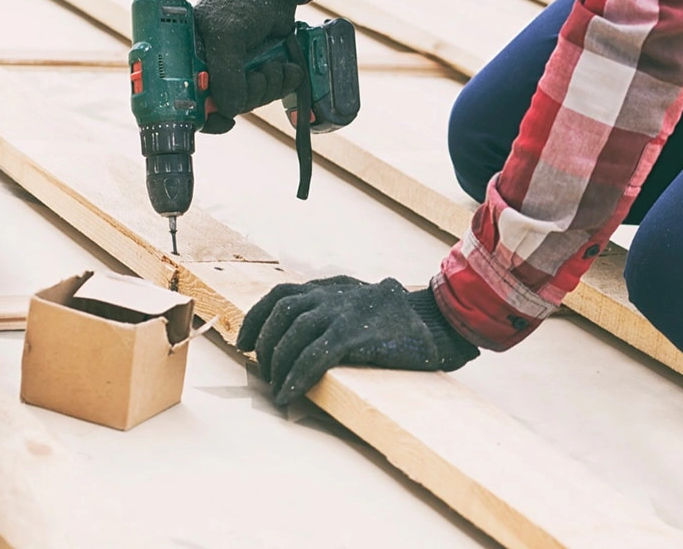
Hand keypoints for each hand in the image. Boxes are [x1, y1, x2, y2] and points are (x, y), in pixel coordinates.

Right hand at [194, 0, 306, 133]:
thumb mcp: (227, 36)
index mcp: (190, 57)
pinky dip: (283, 81)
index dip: (208, 116)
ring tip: (275, 64)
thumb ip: (225, 75)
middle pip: (228, 105)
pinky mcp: (259, 66)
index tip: (226, 120)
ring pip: (252, 99)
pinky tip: (288, 67)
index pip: (191, 102)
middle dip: (251, 95)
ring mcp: (237, 68)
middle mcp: (211, 66)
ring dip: (270, 86)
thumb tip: (227, 110)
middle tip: (259, 74)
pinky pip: (270, 89)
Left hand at [235, 276, 478, 405]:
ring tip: (277, 388)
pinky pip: (313, 357)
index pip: (281, 295)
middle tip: (263, 371)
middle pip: (281, 314)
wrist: (439, 322)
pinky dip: (295, 377)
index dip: (257, 318)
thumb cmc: (401, 321)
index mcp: (332, 288)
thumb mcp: (363, 303)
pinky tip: (288, 394)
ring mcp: (343, 313)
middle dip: (264, 344)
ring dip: (277, 365)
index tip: (243, 341)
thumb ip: (337, 310)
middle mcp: (332, 296)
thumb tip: (307, 337)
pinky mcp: (354, 335)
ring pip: (292, 336)